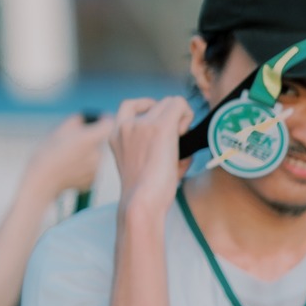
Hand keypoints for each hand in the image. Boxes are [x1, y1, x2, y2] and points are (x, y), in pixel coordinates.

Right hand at [26, 113, 113, 199]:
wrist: (42, 179)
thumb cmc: (48, 151)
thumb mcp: (60, 129)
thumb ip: (78, 121)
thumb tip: (89, 118)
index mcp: (89, 139)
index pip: (109, 125)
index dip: (104, 120)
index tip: (99, 119)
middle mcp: (97, 154)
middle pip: (100, 142)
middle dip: (90, 139)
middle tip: (72, 142)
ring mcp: (97, 169)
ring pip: (96, 155)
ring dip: (87, 153)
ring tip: (68, 156)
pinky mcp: (94, 180)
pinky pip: (92, 168)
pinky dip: (84, 167)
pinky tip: (69, 167)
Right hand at [110, 97, 192, 213]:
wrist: (141, 203)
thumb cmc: (147, 194)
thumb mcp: (144, 166)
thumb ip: (155, 149)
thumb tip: (181, 138)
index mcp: (116, 134)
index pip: (131, 106)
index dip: (152, 110)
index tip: (161, 129)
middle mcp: (126, 125)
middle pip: (158, 103)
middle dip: (172, 119)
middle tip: (178, 142)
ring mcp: (141, 124)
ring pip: (171, 102)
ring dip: (182, 118)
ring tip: (182, 143)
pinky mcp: (159, 128)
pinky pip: (180, 105)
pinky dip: (188, 115)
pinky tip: (186, 135)